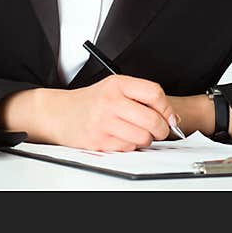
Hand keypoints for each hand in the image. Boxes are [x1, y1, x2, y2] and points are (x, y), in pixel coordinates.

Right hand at [45, 75, 178, 151]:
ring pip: (143, 137)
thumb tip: (171, 116)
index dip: (167, 108)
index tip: (169, 116)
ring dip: (145, 139)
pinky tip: (121, 137)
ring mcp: (104, 122)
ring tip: (136, 132)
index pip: (154, 93)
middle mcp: (110, 102)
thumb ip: (141, 96)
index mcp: (117, 84)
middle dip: (162, 129)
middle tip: (160, 129)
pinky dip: (130, 145)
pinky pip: (128, 148)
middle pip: (152, 119)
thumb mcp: (114, 88)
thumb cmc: (90, 102)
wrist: (60, 113)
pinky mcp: (99, 141)